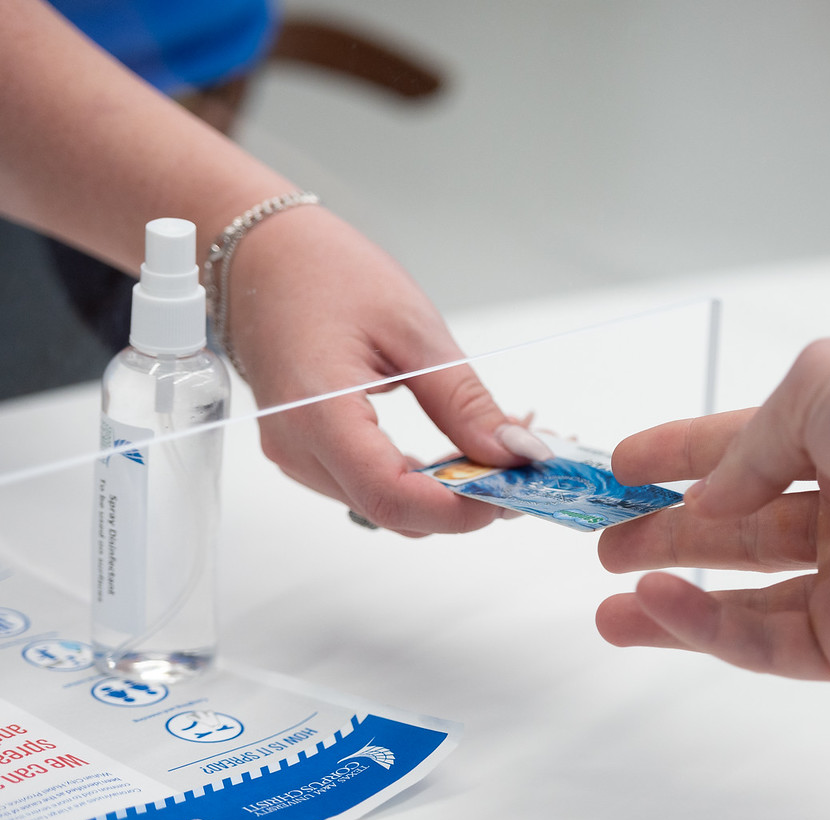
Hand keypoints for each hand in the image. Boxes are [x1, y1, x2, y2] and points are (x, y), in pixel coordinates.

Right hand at [225, 204, 549, 535]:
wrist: (264, 257)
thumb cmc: (325, 273)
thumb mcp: (413, 330)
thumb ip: (464, 402)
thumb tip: (515, 453)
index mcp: (317, 412)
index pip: (391, 496)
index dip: (459, 508)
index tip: (513, 491)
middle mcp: (298, 448)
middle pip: (394, 512)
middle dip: (466, 502)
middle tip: (525, 465)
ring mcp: (298, 455)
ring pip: (387, 506)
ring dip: (449, 491)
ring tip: (501, 448)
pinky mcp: (309, 452)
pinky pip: (372, 485)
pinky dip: (423, 478)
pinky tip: (460, 448)